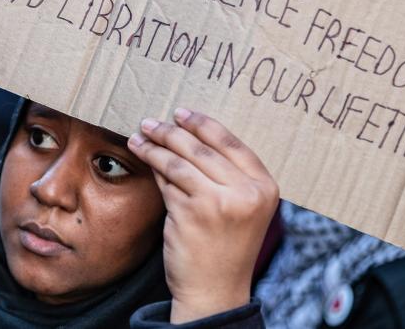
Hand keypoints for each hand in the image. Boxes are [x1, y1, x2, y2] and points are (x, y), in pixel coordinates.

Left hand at [128, 108, 278, 323]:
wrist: (215, 290)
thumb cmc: (226, 247)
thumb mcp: (241, 207)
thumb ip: (227, 175)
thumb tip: (187, 134)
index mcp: (265, 186)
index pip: (231, 143)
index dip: (204, 124)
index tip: (182, 113)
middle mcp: (246, 192)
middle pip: (201, 148)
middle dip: (172, 131)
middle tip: (151, 122)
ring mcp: (219, 202)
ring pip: (179, 161)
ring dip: (155, 145)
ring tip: (139, 136)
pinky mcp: (191, 212)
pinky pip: (167, 180)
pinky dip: (153, 166)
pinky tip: (143, 157)